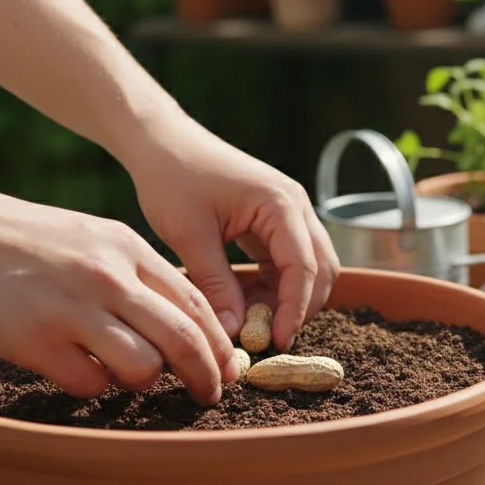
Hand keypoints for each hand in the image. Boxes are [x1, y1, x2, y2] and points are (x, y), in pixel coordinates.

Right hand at [0, 185, 240, 404]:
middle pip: (184, 338)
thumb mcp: (88, 237)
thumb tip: (174, 319)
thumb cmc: (17, 238)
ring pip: (145, 366)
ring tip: (132, 381)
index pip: (196, 303)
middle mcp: (108, 276)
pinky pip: (90, 382)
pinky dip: (93, 386)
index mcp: (127, 248)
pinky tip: (79, 373)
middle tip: (211, 396)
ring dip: (145, 382)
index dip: (219, 342)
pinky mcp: (36, 339)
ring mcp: (73, 309)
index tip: (228, 368)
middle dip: (207, 375)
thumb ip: (131, 272)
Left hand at [119, 114, 339, 351]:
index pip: (304, 267)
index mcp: (281, 204)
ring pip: (311, 267)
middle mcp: (296, 206)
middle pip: (322, 269)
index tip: (276, 342)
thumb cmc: (173, 179)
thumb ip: (215, 284)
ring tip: (255, 324)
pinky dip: (276, 287)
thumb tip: (234, 332)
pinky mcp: (275, 221)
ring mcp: (290, 213)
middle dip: (302, 307)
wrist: (162, 142)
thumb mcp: (190, 235)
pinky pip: (289, 261)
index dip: (293, 310)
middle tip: (271, 340)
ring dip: (291, 298)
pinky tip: (248, 304)